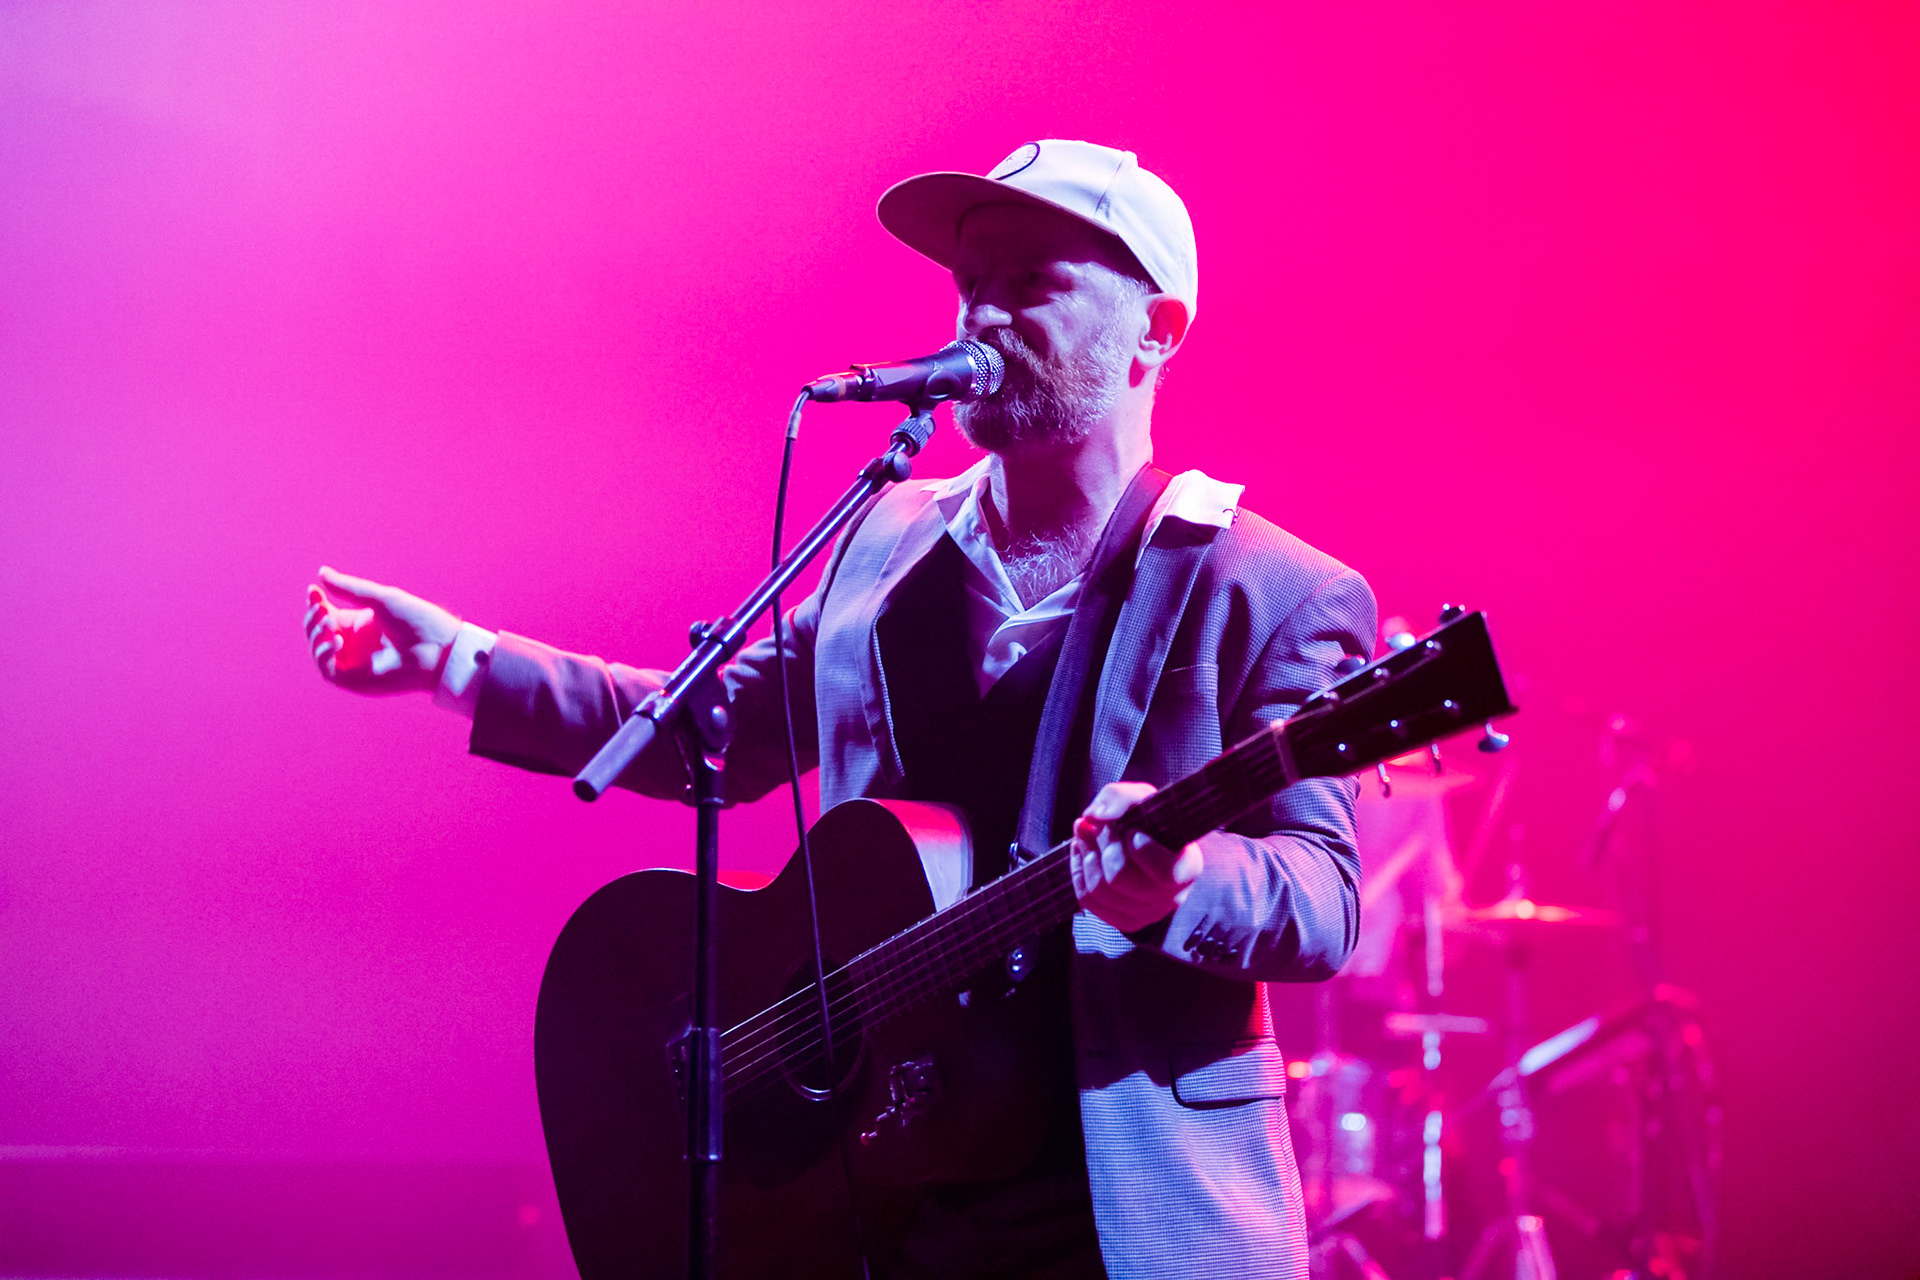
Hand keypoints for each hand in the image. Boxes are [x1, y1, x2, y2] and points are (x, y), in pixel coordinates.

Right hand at [304, 565, 459, 693]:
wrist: (438, 648)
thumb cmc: (417, 621)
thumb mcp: (380, 599)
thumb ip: (349, 588)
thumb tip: (321, 573)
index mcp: (360, 625)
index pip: (326, 615)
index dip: (315, 604)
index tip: (312, 590)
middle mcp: (355, 645)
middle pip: (317, 632)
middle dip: (313, 618)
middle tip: (320, 607)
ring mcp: (354, 664)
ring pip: (318, 651)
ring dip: (315, 634)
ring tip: (328, 621)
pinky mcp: (356, 681)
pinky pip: (328, 670)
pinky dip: (324, 654)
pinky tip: (335, 639)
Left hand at [1069, 781, 1204, 933]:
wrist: (1153, 842)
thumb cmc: (1152, 821)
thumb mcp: (1142, 797)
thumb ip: (1119, 797)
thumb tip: (1093, 817)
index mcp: (1187, 868)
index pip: (1164, 871)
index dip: (1140, 848)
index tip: (1131, 829)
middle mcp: (1171, 898)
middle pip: (1119, 877)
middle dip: (1103, 845)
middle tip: (1100, 825)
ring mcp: (1147, 914)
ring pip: (1100, 890)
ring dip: (1086, 854)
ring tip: (1086, 833)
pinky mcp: (1124, 921)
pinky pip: (1087, 900)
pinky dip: (1078, 871)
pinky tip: (1083, 852)